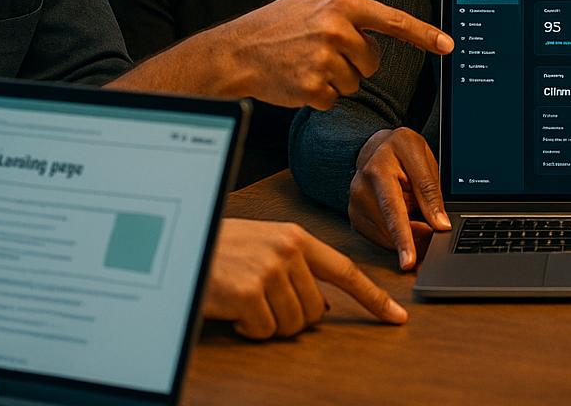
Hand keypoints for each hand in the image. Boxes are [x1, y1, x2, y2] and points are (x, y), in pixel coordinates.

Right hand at [202, 219, 406, 338]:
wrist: (173, 247)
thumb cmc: (218, 249)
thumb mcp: (263, 247)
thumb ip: (296, 268)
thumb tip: (324, 307)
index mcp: (295, 238)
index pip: (345, 271)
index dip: (373, 297)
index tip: (397, 316)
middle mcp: (287, 252)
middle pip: (316, 310)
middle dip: (292, 316)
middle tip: (262, 302)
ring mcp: (269, 272)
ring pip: (292, 324)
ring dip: (268, 323)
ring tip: (245, 302)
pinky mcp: (249, 294)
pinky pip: (264, 332)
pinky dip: (248, 330)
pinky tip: (232, 311)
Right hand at [213, 0, 452, 108]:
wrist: (236, 52)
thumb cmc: (276, 26)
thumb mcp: (313, 4)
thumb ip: (349, 13)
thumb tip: (383, 33)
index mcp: (340, 2)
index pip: (393, 20)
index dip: (424, 34)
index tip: (448, 45)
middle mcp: (336, 27)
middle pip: (373, 60)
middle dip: (354, 61)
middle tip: (321, 52)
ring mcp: (325, 58)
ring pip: (356, 81)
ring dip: (335, 79)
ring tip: (305, 63)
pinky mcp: (315, 86)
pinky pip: (335, 99)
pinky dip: (320, 95)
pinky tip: (298, 79)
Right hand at [348, 127, 451, 269]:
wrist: (378, 147)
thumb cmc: (402, 150)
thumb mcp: (422, 158)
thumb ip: (430, 191)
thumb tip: (440, 224)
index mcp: (378, 169)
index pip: (393, 210)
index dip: (402, 238)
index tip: (409, 262)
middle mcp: (360, 189)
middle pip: (391, 229)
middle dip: (416, 237)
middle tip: (433, 231)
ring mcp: (355, 206)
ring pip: (387, 238)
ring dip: (408, 236)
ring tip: (417, 214)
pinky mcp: (356, 219)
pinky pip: (382, 239)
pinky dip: (397, 236)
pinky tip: (405, 220)